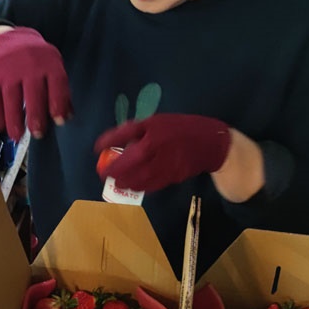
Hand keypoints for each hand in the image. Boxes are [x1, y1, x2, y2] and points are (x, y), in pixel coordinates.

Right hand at [0, 27, 71, 141]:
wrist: (5, 39)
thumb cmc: (34, 59)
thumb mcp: (50, 65)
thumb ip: (59, 89)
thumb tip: (66, 116)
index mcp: (48, 61)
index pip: (57, 83)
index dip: (59, 104)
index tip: (59, 121)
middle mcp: (28, 64)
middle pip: (33, 94)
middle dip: (36, 118)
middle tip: (38, 134)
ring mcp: (8, 70)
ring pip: (11, 100)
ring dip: (14, 122)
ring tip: (17, 136)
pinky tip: (0, 126)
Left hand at [94, 114, 231, 192]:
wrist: (211, 143)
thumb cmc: (180, 128)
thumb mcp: (157, 121)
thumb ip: (136, 129)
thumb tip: (114, 139)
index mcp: (154, 129)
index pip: (127, 134)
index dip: (109, 141)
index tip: (97, 149)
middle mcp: (159, 147)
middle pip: (132, 161)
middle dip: (115, 170)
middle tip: (104, 174)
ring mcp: (168, 163)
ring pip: (142, 177)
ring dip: (126, 182)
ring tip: (117, 182)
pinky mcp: (174, 176)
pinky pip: (154, 184)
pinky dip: (141, 187)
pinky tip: (133, 186)